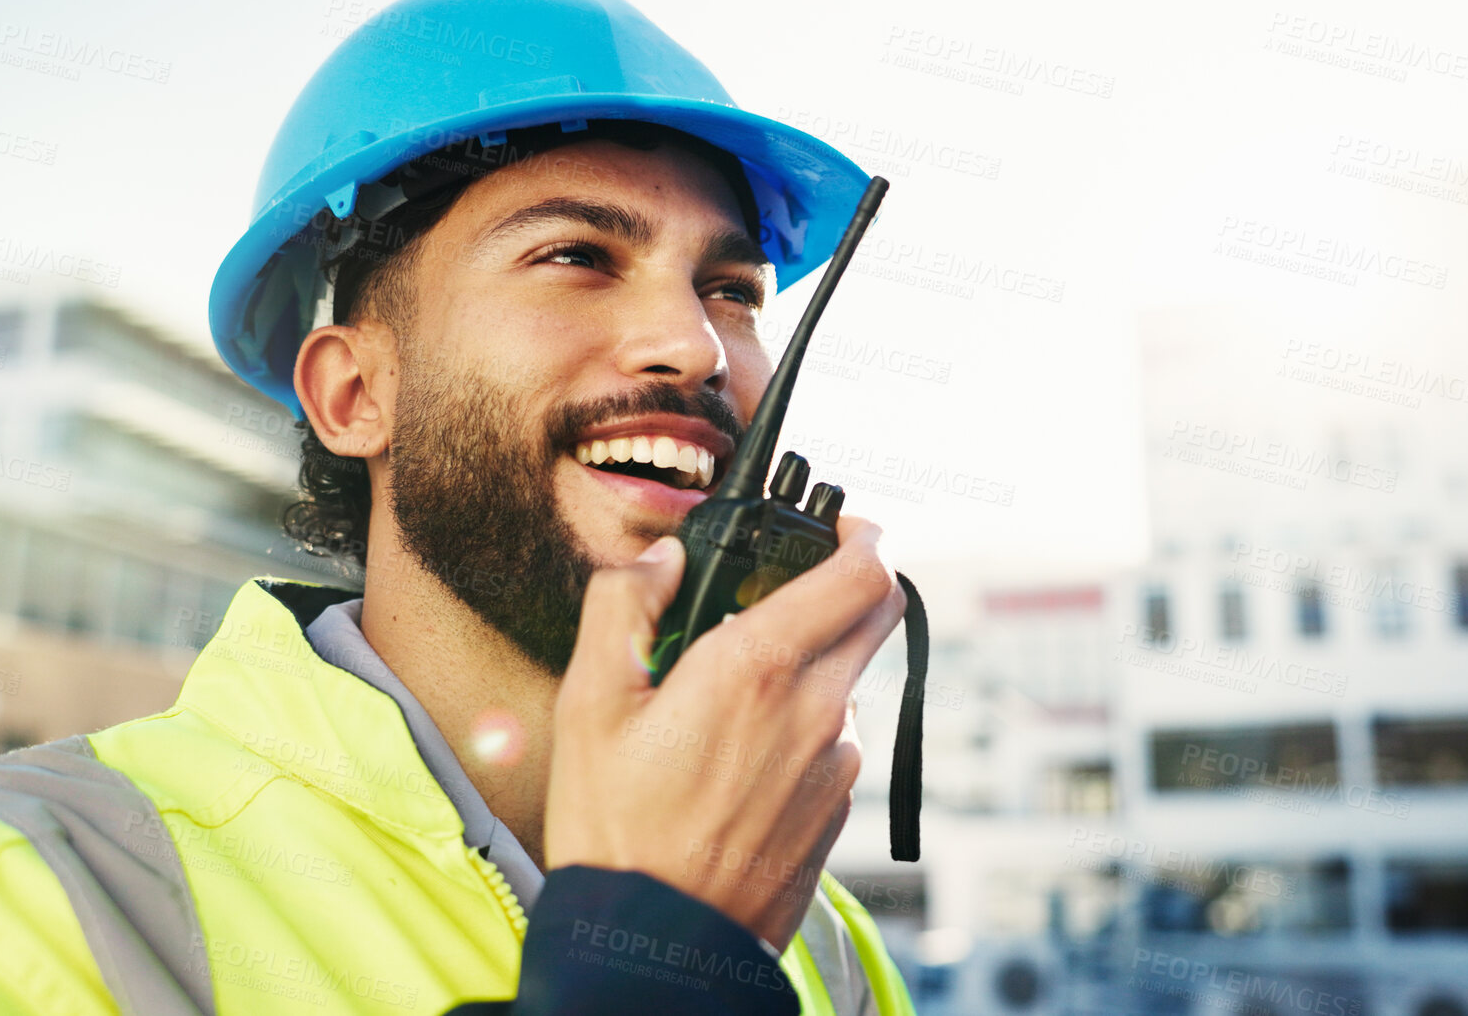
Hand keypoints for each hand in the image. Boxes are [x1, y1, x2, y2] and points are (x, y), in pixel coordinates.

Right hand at [544, 516, 906, 950]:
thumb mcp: (589, 704)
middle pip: (878, 617)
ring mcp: (835, 764)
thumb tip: (661, 561)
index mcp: (758, 668)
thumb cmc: (618, 828)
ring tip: (734, 695)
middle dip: (853, 584)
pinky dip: (803, 726)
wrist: (657, 942)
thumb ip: (622, 606)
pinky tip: (742, 757)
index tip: (842, 526)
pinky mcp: (838, 810)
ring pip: (849, 683)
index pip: (861, 575)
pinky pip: (835, 742)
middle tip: (800, 582)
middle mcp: (815, 709)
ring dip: (813, 665)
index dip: (863, 536)